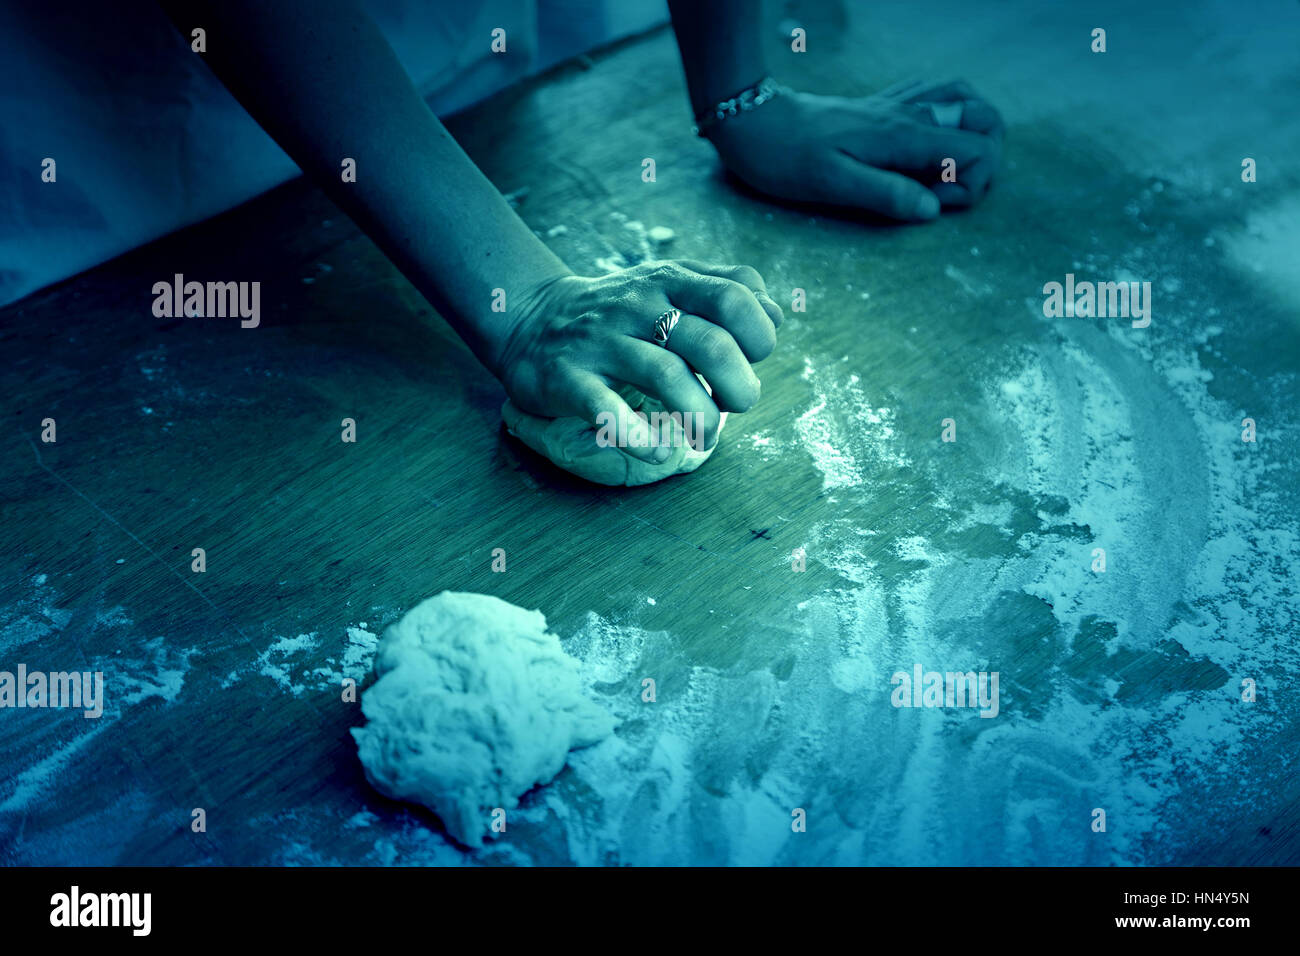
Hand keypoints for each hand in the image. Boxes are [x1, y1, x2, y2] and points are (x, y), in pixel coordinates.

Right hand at [497, 260, 782, 461]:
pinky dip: (639, 436)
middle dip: (740, 386)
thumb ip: (725, 290)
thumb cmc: (617, 311)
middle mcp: (638, 305)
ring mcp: (602, 342)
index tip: (752, 360)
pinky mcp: (568, 379)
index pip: (736, 298)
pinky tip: (659, 450)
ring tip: (706, 434)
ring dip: (701, 416)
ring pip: (666, 376)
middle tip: (737, 405)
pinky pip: (607, 409)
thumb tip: (777, 315)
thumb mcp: (669, 283)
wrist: (530, 320)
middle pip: (711, 343)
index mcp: (670, 280)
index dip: (759, 336)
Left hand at [707, 78, 1003, 221]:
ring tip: (942, 170)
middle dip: (983, 158)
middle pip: (986, 119)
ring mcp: (897, 106)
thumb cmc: (784, 156)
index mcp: (903, 135)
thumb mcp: (831, 184)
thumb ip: (886, 194)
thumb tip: (932, 209)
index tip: (934, 203)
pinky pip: (935, 96)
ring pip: (966, 101)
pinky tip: (925, 146)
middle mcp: (908, 115)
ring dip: (971, 135)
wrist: (752, 120)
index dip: (971, 183)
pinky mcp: (882, 106)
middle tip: (944, 189)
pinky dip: (948, 118)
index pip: (978, 149)